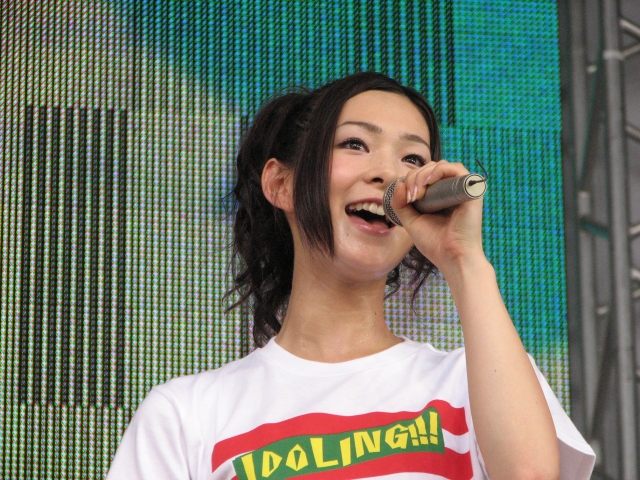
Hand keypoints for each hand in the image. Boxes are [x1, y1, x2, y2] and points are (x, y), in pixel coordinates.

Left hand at [390, 160, 485, 276]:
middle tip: (410, 197)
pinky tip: (428, 181)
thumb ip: (401, 204)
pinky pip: (456, 168)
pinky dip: (439, 170)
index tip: (404, 198)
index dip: (410, 181)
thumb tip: (399, 183)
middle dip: (414, 177)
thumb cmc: (435, 243)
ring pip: (441, 165)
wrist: (452, 257)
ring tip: (417, 193)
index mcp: (439, 197)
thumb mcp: (411, 221)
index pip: (423, 176)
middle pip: (430, 168)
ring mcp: (461, 189)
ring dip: (423, 174)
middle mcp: (451, 190)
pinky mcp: (471, 189)